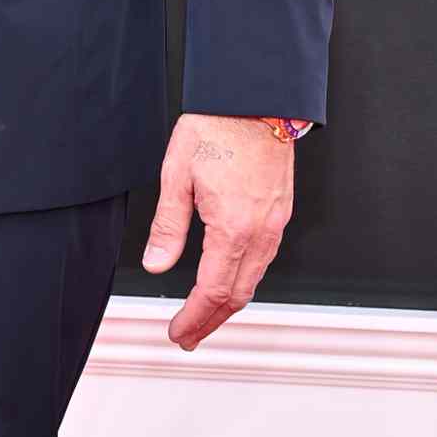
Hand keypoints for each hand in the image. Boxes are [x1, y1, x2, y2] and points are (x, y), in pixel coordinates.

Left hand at [141, 113, 293, 347]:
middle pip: (237, 295)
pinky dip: (245, 281)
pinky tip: (230, 280)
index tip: (177, 332)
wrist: (255, 101)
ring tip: (206, 317)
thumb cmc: (217, 128)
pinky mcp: (280, 214)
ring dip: (229, 305)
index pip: (211, 291)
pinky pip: (264, 261)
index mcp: (232, 228)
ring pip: (254, 281)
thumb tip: (156, 263)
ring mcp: (275, 225)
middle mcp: (260, 233)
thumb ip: (168, 225)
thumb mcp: (177, 174)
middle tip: (188, 336)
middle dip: (211, 321)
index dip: (193, 317)